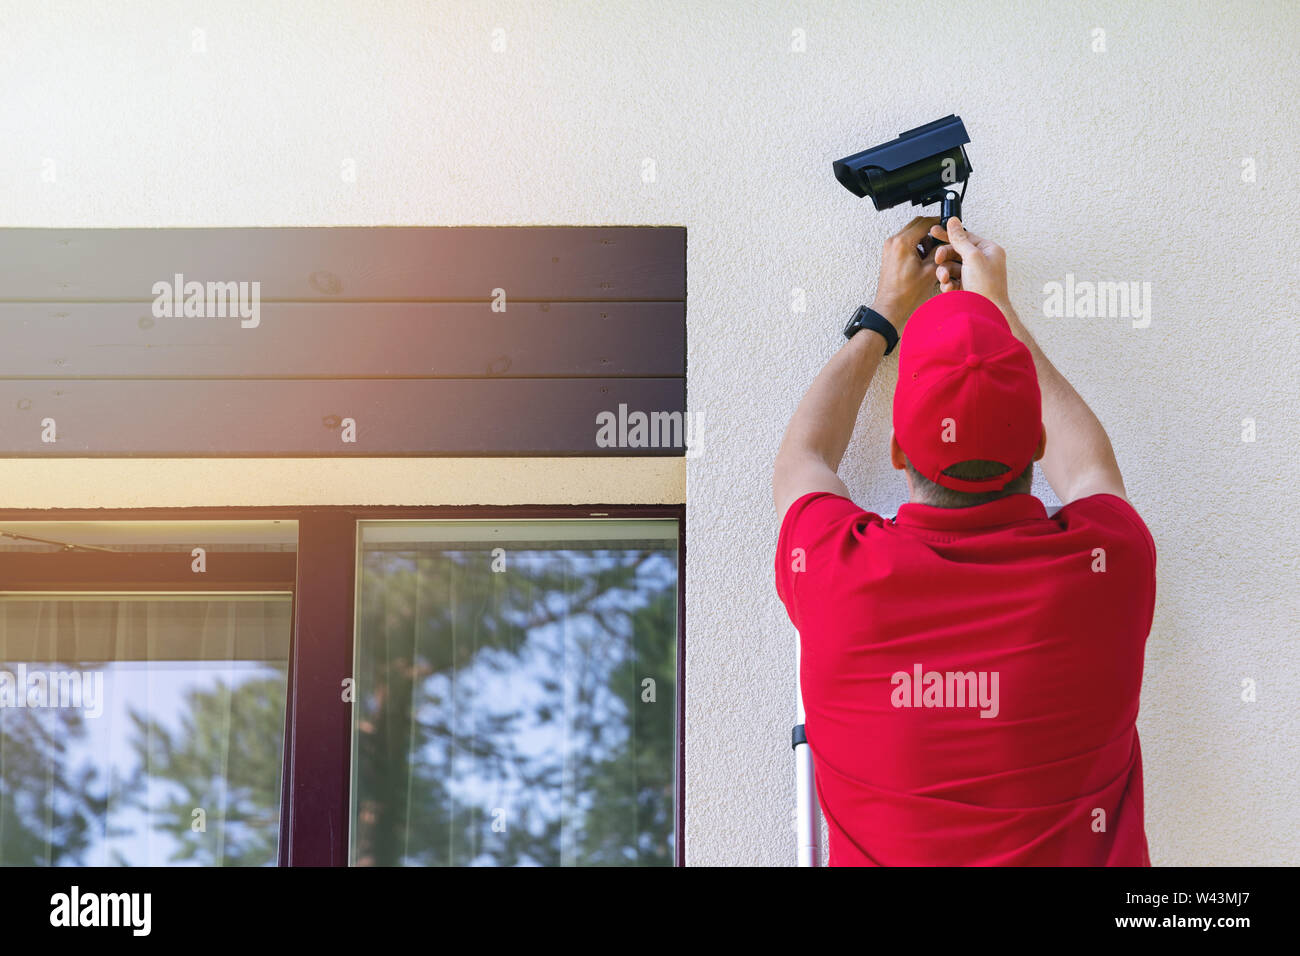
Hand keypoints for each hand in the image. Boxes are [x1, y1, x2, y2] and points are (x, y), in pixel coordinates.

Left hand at [871, 216, 943, 331]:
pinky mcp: (889, 255)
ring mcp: (889, 248)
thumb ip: (939, 252)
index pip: (924, 222)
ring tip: (931, 254)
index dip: (939, 223)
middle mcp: (893, 242)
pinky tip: (922, 259)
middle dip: (931, 231)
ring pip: (910, 233)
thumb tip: (944, 243)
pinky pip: (904, 242)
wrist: (891, 308)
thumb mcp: (930, 271)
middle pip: (916, 224)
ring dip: (923, 238)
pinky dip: (915, 246)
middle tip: (941, 240)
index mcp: (903, 243)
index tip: (946, 226)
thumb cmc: (906, 295)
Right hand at [928, 217, 1007, 304]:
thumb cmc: (987, 288)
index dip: (949, 235)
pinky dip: (947, 283)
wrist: (986, 313)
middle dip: (945, 257)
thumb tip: (954, 222)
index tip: (934, 232)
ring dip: (944, 272)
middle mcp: (982, 261)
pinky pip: (951, 280)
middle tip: (938, 259)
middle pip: (955, 251)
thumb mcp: (973, 257)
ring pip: (951, 266)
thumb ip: (960, 239)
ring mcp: (973, 275)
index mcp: (988, 250)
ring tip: (945, 278)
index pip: (966, 237)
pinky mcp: (965, 287)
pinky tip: (949, 287)